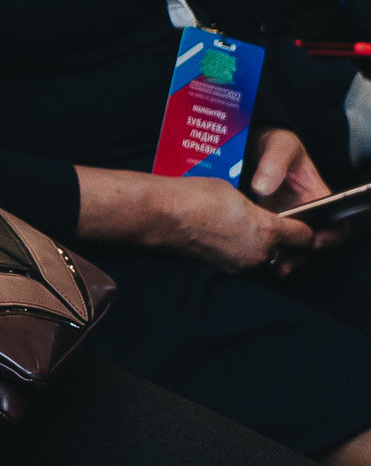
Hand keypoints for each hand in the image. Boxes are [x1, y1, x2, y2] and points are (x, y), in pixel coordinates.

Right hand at [149, 174, 319, 274]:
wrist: (160, 214)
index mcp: (268, 231)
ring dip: (262, 246)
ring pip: (266, 258)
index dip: (304, 226)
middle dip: (283, 239)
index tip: (299, 220)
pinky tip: (228, 235)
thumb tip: (265, 219)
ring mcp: (241, 265)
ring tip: (245, 228)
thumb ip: (261, 212)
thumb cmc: (196, 196)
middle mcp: (259, 254)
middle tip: (271, 222)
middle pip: (287, 251)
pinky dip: (243, 251)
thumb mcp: (237, 196)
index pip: (305, 237)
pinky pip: (245, 262)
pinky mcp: (224, 270)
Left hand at [244, 129, 354, 252]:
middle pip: (312, 242)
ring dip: (283, 256)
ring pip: (291, 244)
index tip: (313, 241)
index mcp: (318, 196)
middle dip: (301, 255)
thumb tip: (262, 189)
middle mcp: (306, 211)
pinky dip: (265, 246)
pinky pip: (271, 238)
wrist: (256, 141)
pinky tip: (251, 251)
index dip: (331, 237)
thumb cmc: (277, 144)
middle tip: (283, 263)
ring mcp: (287, 216)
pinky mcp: (268, 218)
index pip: (337, 224)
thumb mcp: (280, 147)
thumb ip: (273, 165)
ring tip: (269, 264)